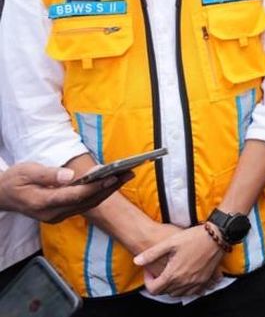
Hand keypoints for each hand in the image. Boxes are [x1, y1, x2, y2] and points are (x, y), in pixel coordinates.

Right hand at [0, 163, 130, 221]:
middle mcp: (53, 214)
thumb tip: (68, 176)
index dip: (95, 186)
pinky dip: (98, 194)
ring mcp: (58, 216)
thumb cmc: (14, 181)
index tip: (112, 176)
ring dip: (108, 191)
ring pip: (88, 204)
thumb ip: (48, 175)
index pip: (75, 195)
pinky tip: (110, 183)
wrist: (2, 195)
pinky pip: (84, 205)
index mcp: (43, 203)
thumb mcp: (26, 172)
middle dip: (110, 188)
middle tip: (128, 173)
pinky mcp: (61, 214)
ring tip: (125, 175)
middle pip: (87, 201)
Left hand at [135, 225, 224, 296]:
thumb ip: (151, 254)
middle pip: (165, 292)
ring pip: (178, 293)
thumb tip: (136, 261)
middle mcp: (184, 282)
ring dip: (172, 287)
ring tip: (171, 274)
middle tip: (160, 271)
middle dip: (159, 283)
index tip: (149, 272)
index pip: (154, 289)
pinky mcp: (205, 280)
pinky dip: (186, 288)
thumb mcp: (169, 243)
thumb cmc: (193, 237)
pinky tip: (185, 278)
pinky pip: (193, 292)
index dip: (148, 282)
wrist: (217, 236)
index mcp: (173, 274)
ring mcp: (196, 282)